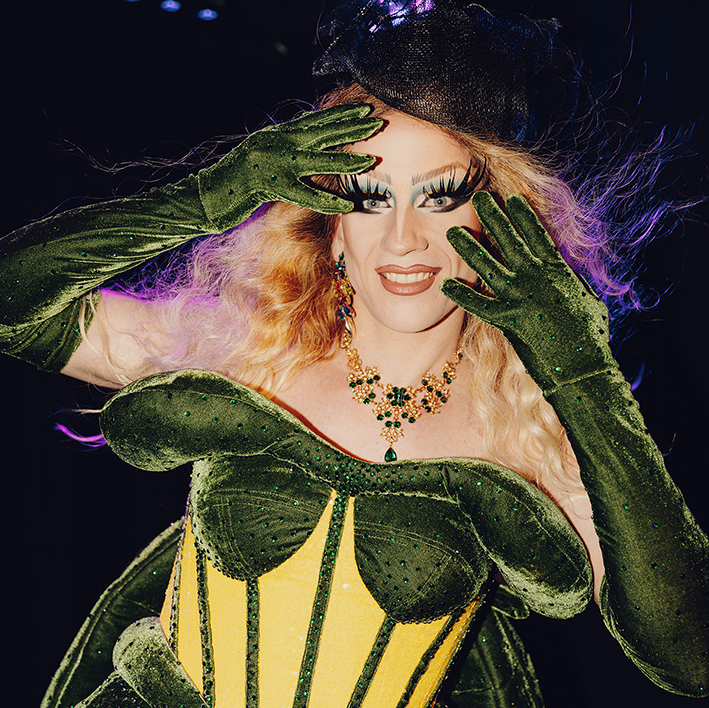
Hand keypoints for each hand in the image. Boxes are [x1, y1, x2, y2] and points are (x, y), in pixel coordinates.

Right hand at [198, 104, 382, 228]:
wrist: (206, 195)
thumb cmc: (235, 180)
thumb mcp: (261, 153)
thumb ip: (284, 144)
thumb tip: (305, 134)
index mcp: (277, 135)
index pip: (314, 121)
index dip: (340, 115)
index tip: (363, 110)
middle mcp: (276, 143)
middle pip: (320, 133)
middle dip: (350, 128)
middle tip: (376, 123)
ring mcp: (272, 164)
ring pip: (316, 160)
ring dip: (346, 160)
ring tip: (371, 160)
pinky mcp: (267, 186)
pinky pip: (303, 194)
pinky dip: (325, 200)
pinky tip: (346, 204)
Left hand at [441, 192, 615, 394]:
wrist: (584, 368)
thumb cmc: (590, 338)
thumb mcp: (587, 301)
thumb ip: (572, 283)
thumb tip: (565, 271)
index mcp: (558, 271)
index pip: (537, 235)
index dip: (522, 216)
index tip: (510, 198)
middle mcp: (537, 278)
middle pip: (510, 240)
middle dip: (493, 216)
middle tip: (477, 196)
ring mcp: (521, 298)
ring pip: (489, 266)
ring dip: (469, 248)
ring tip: (453, 231)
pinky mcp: (509, 320)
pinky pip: (479, 304)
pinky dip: (462, 295)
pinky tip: (445, 285)